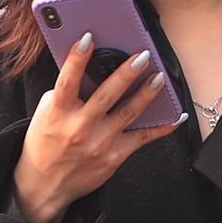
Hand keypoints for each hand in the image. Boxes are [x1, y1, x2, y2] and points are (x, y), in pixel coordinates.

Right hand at [12, 33, 187, 222]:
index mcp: (59, 112)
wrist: (45, 185)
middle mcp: (79, 127)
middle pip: (106, 96)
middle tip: (142, 56)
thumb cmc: (45, 143)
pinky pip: (142, 139)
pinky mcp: (114, 157)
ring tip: (159, 77)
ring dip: (146, 94)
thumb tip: (89, 69)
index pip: (67, 81)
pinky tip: (176, 116)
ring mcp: (99, 143)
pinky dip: (161, 128)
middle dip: (125, 74)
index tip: (88, 37)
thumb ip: (65, 93)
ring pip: (128, 114)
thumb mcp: (47, 114)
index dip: (77, 58)